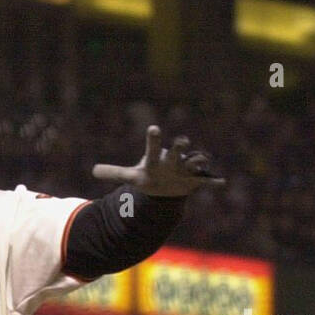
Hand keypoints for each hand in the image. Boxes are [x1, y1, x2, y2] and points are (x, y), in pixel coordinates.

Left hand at [92, 125, 224, 196]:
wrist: (167, 185)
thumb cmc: (150, 176)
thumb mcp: (132, 177)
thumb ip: (114, 173)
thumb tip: (93, 170)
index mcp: (156, 159)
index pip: (152, 147)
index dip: (152, 139)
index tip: (153, 128)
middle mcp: (172, 160)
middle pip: (176, 151)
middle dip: (178, 146)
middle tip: (181, 141)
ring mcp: (185, 169)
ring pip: (193, 162)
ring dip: (198, 161)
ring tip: (202, 161)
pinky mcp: (195, 180)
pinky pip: (206, 180)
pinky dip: (214, 181)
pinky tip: (222, 183)